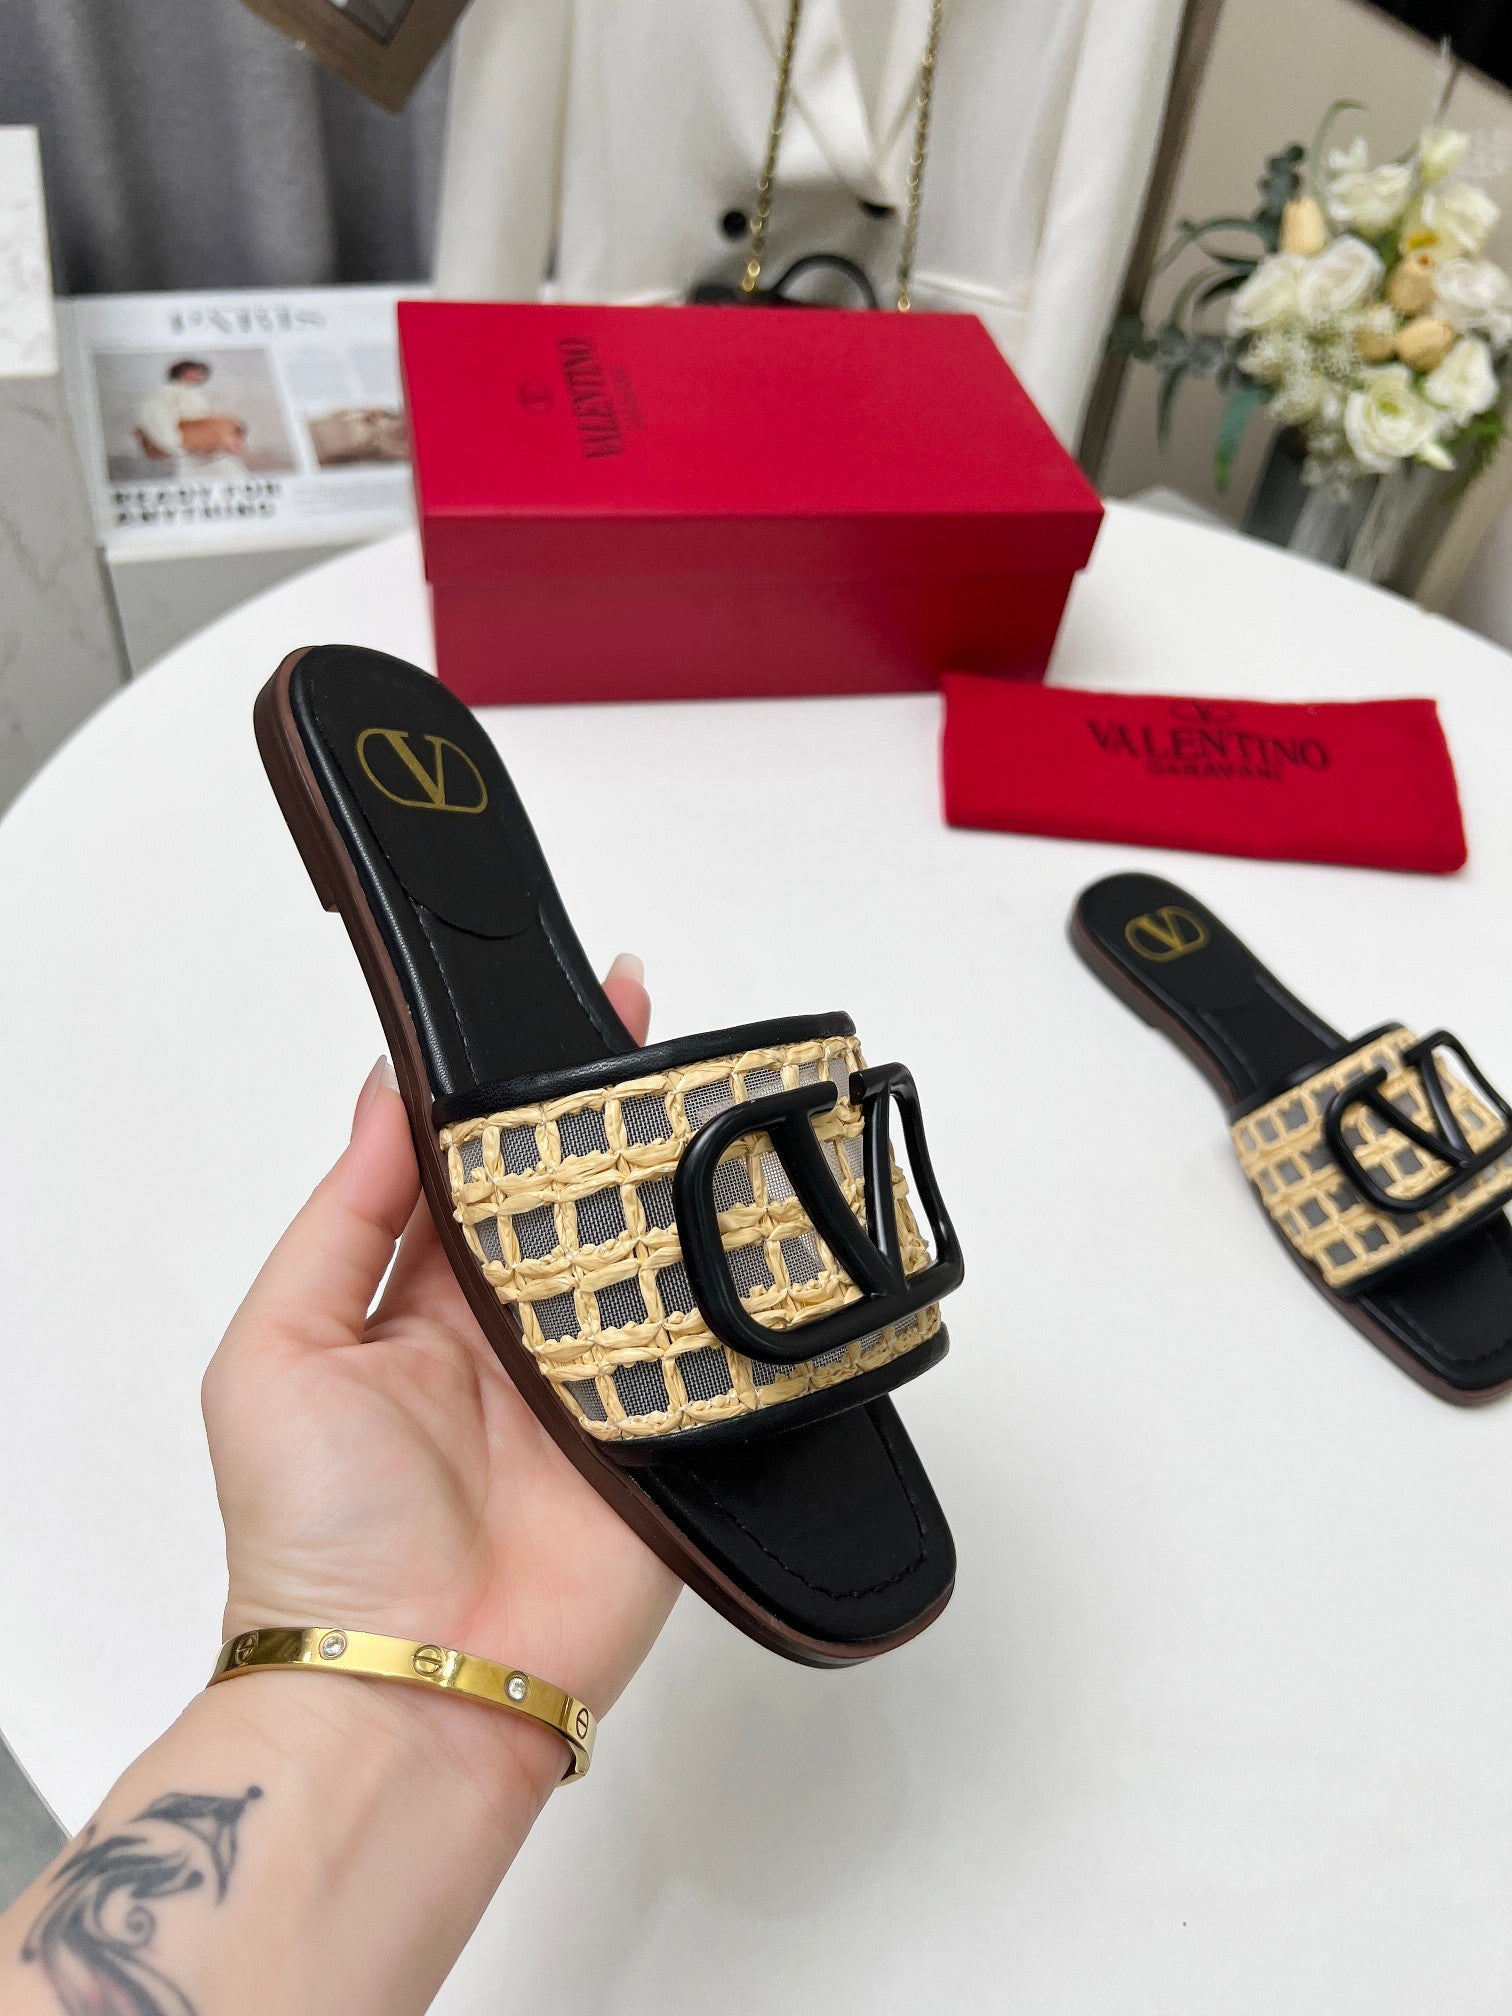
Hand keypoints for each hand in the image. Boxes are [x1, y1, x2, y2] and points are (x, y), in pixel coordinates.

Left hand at [201, 955, 677, 1764]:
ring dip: (684, 1189)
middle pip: (584, 1198)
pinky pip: (716, 1349)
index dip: (524, 1090)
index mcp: (427, 1298)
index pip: (486, 1166)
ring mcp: (602, 1381)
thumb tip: (389, 1091)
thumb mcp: (277, 1348)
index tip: (567, 1010)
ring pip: (658, 1256)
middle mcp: (519, 1331)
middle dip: (619, 1118)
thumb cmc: (316, 1538)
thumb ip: (342, 1214)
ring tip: (715, 1097)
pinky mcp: (671, 1438)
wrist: (412, 1689)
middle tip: (657, 1029)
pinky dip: (738, 1295)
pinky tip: (762, 1218)